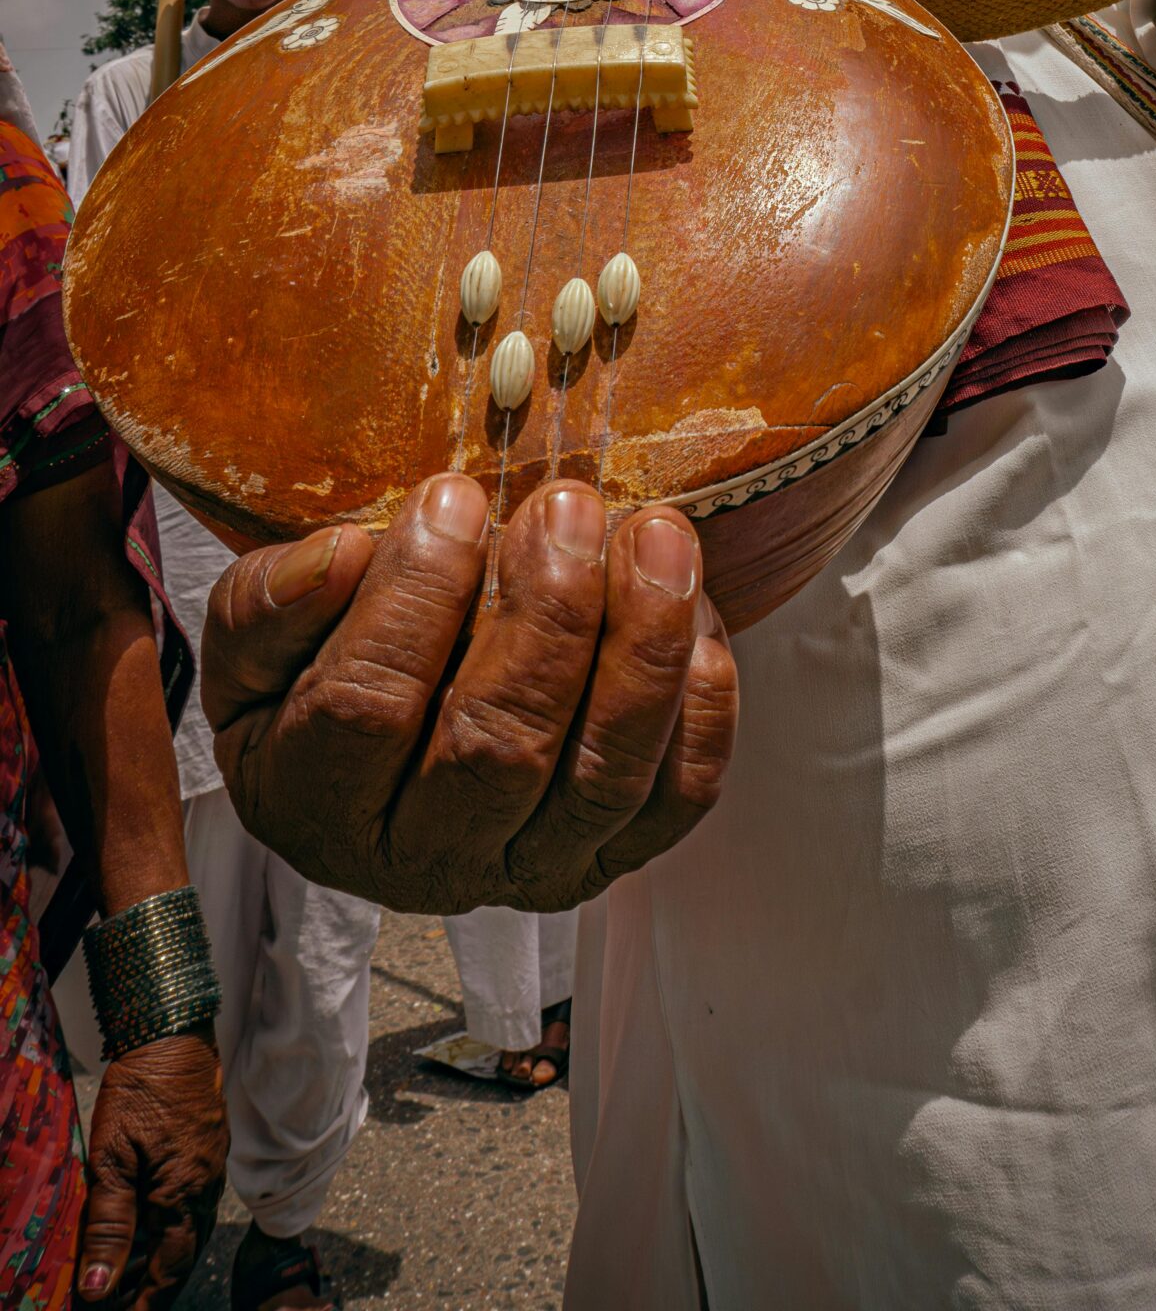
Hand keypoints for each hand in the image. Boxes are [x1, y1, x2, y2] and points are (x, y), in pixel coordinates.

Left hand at [77, 1028, 225, 1304]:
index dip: (145, 1300)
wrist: (174, 1032)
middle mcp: (206, 1186)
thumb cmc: (140, 1090)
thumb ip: (109, 1225)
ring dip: (166, 1259)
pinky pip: (196, 1203)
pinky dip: (174, 1227)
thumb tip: (99, 1287)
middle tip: (125, 1306)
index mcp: (183, 1194)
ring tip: (134, 1278)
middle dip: (156, 1286)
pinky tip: (154, 1226)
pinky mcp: (209, 1147)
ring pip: (193, 1229)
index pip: (168, 1268)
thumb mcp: (112, 1159)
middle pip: (185, 1254)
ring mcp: (212, 1165)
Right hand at [202, 475, 738, 912]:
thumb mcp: (248, 642)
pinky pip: (679, 794)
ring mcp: (531, 868)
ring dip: (642, 649)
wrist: (384, 738)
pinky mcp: (616, 852)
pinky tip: (692, 608)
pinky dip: (701, 701)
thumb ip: (268, 604)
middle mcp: (425, 860)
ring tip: (655, 536)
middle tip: (567, 504)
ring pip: (602, 777)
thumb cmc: (313, 672)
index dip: (411, 597)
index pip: (363, 707)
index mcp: (314, 803)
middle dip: (545, 616)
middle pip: (498, 751)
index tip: (453, 493)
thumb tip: (341, 555)